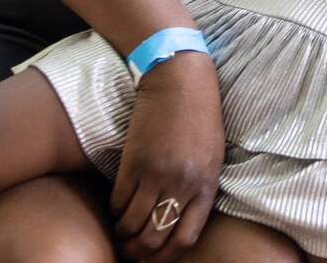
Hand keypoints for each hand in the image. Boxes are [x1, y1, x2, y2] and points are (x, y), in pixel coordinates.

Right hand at [111, 50, 222, 262]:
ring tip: (122, 231)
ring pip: (130, 225)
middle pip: (154, 239)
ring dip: (122, 234)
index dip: (166, 258)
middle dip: (139, 253)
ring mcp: (156, 174)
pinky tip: (117, 208)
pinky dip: (114, 212)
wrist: (180, 81)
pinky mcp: (133, 163)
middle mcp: (182, 184)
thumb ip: (199, 189)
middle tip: (131, 251)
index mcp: (206, 184)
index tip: (155, 260)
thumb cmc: (200, 118)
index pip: (185, 239)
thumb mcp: (212, 155)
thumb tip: (181, 222)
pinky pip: (117, 202)